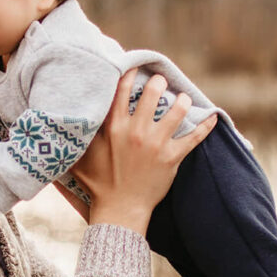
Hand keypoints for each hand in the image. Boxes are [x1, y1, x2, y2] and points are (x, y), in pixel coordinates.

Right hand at [68, 72, 214, 234]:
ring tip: (183, 99)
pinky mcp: (172, 158)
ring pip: (177, 111)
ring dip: (182, 101)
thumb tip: (64, 120)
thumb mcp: (81, 157)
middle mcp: (136, 131)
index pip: (122, 90)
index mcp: (114, 127)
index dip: (131, 74)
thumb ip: (79, 136)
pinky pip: (194, 137)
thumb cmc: (99, 184)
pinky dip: (205, 125)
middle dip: (159, 82)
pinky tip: (213, 116)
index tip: (137, 66)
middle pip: (152, 94)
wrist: (120, 210)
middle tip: (162, 81)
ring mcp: (156, 144)